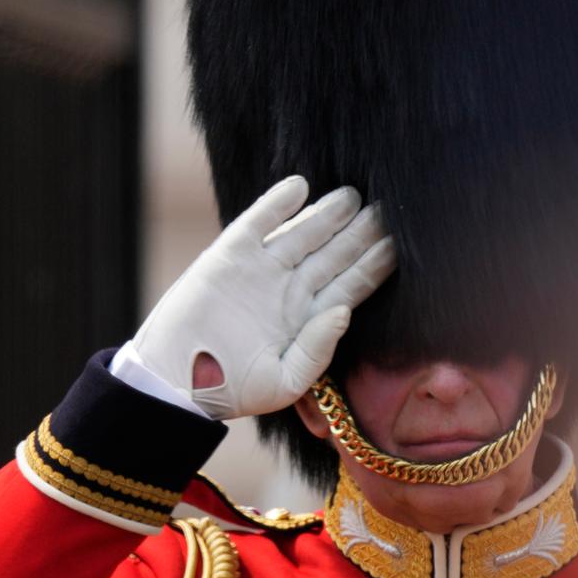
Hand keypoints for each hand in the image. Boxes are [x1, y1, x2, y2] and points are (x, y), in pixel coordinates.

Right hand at [128, 175, 395, 419]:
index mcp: (310, 318)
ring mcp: (262, 270)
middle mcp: (292, 289)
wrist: (176, 381)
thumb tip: (344, 311)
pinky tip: (299, 187)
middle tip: (391, 208)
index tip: (401, 244)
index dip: (376, 263)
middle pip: (336, 253)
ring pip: (304, 234)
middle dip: (362, 231)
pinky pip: (258, 223)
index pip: (353, 284)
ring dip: (328, 213)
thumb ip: (317, 350)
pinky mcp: (229, 256)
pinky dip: (276, 205)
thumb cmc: (232, 390)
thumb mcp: (284, 382)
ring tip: (353, 195)